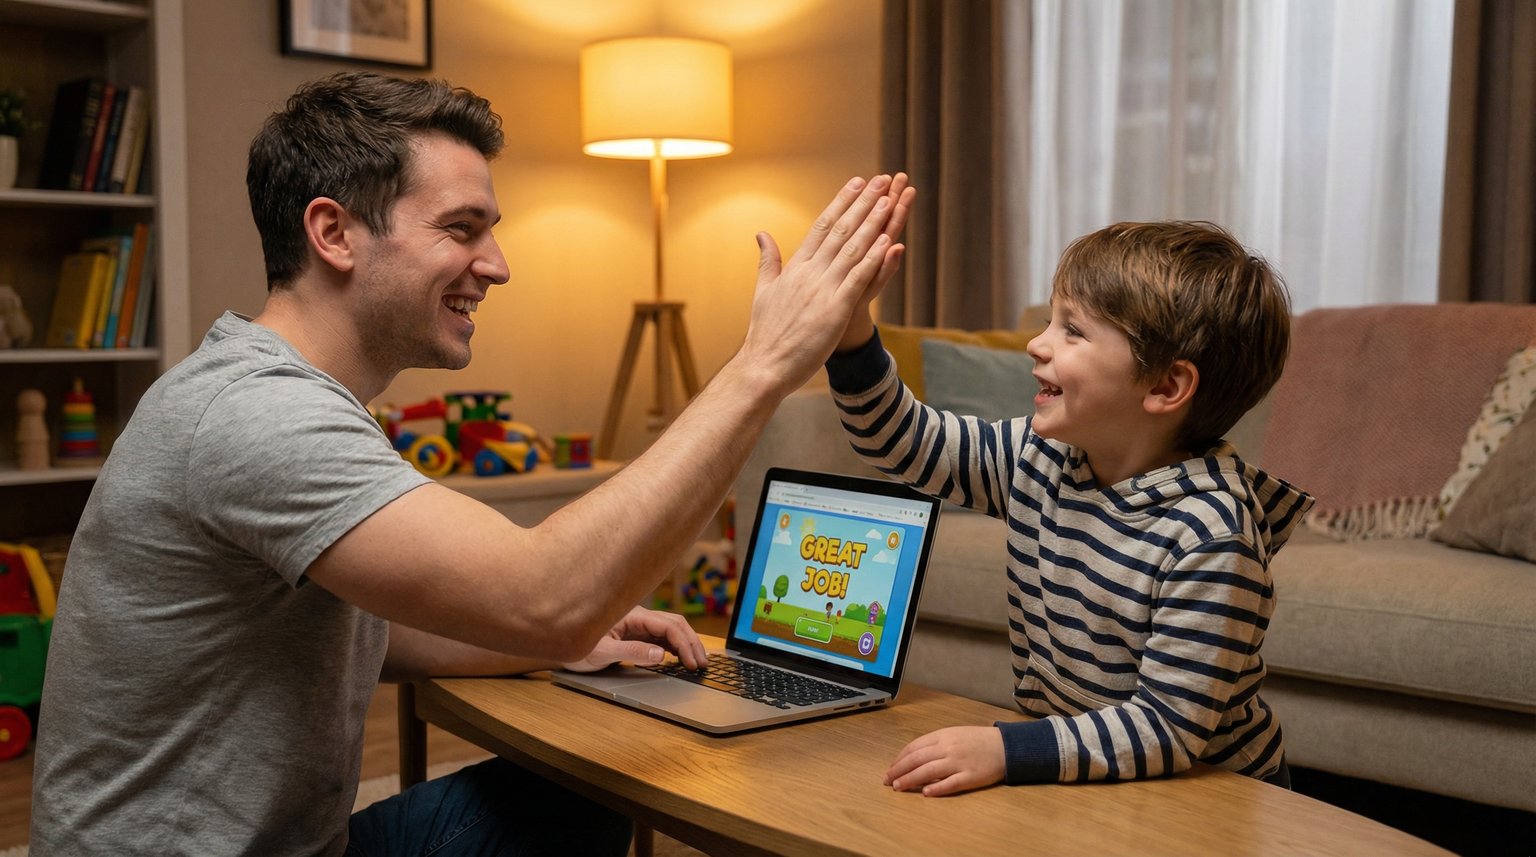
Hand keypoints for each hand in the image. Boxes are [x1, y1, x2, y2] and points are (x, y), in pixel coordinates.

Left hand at [560, 605, 708, 672]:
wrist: (557, 641)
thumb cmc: (575, 646)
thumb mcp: (601, 651)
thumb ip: (631, 651)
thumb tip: (659, 654)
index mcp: (632, 616)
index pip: (668, 626)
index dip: (684, 644)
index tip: (692, 663)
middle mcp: (637, 617)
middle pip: (674, 624)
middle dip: (691, 643)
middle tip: (702, 664)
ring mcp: (637, 624)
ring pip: (670, 630)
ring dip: (685, 644)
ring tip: (696, 662)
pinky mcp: (635, 633)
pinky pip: (660, 636)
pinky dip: (675, 647)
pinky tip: (680, 658)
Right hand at [742, 174, 910, 393]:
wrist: (763, 366)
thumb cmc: (765, 333)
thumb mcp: (764, 290)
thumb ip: (768, 260)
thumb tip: (761, 234)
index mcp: (795, 268)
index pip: (821, 226)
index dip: (841, 203)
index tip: (856, 183)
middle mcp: (809, 273)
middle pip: (840, 230)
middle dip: (863, 203)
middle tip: (881, 179)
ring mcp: (823, 290)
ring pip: (852, 249)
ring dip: (873, 223)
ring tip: (889, 200)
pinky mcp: (835, 310)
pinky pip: (858, 280)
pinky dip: (874, 260)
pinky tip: (889, 242)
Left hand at [884, 726, 1005, 796]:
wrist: (1004, 746)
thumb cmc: (977, 740)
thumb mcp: (954, 734)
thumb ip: (935, 744)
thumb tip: (912, 757)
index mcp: (943, 736)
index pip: (914, 747)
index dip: (899, 759)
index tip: (890, 768)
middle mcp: (948, 748)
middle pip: (917, 759)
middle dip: (898, 770)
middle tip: (887, 780)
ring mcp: (959, 762)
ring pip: (928, 771)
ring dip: (910, 779)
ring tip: (898, 787)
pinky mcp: (970, 777)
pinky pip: (950, 783)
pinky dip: (937, 788)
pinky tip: (925, 793)